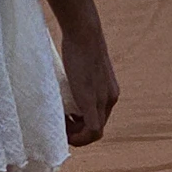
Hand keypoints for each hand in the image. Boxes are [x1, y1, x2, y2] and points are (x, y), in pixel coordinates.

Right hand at [61, 28, 118, 145]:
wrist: (84, 33)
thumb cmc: (79, 42)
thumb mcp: (83, 65)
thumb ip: (81, 78)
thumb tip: (68, 81)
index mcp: (110, 91)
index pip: (99, 116)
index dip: (83, 123)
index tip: (66, 119)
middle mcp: (111, 98)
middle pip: (97, 126)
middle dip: (79, 131)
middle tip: (60, 125)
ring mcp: (104, 101)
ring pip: (95, 131)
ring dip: (78, 136)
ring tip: (61, 129)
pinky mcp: (93, 101)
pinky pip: (92, 130)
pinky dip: (81, 138)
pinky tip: (67, 136)